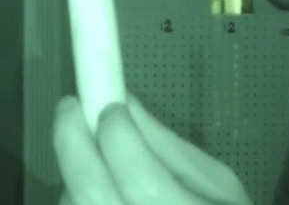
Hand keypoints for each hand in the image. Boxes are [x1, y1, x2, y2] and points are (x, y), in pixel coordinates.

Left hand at [53, 92, 252, 204]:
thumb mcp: (214, 180)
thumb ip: (166, 144)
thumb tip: (124, 100)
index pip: (141, 179)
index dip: (120, 137)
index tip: (112, 104)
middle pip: (92, 194)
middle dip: (74, 142)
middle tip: (70, 106)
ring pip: (74, 204)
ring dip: (74, 170)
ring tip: (93, 152)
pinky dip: (75, 193)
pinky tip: (94, 183)